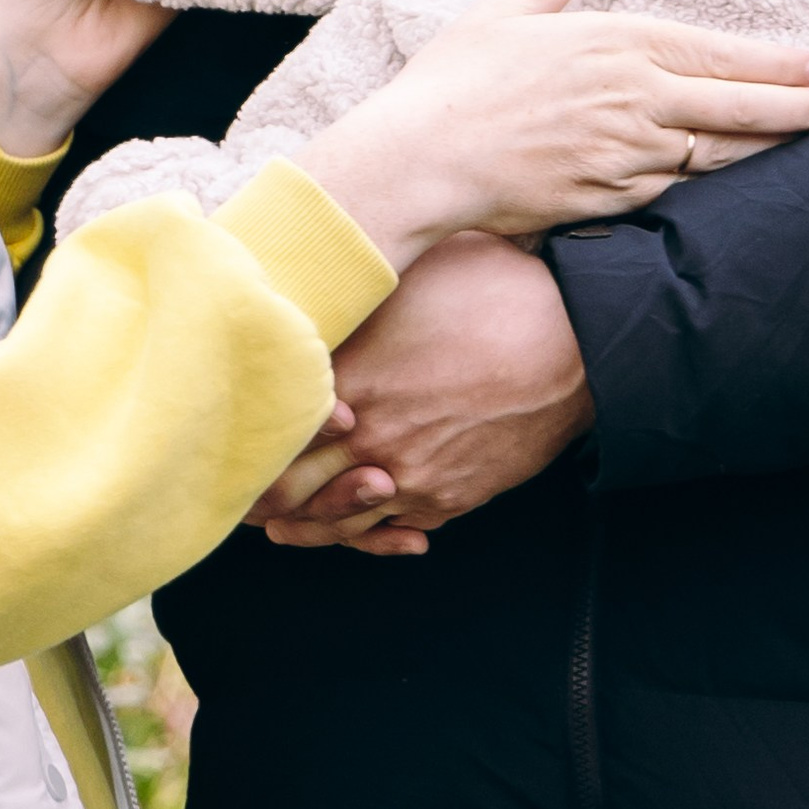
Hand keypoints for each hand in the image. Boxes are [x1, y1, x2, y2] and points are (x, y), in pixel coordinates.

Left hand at [250, 237, 593, 557]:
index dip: (246, 439)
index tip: (230, 435)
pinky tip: (358, 520)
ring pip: (337, 523)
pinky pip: (393, 530)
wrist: (578, 341)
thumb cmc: (492, 290)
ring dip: (306, 523)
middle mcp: (372, 440)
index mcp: (352, 382)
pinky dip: (367, 532)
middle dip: (260, 496)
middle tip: (237, 494)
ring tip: (281, 522)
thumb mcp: (407, 277)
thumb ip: (349, 297)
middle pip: (290, 491)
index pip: (273, 433)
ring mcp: (413, 476)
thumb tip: (309, 280)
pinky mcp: (453, 497)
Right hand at [298, 0, 808, 270]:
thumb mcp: (507, 9)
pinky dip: (713, 185)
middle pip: (738, 106)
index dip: (778, 63)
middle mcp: (634, 99)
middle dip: (798, 107)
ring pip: (718, 154)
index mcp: (615, 44)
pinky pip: (675, 191)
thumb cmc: (455, 81)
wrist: (422, 158)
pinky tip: (737, 182)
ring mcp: (626, 154)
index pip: (718, 53)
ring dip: (768, 148)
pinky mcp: (610, 199)